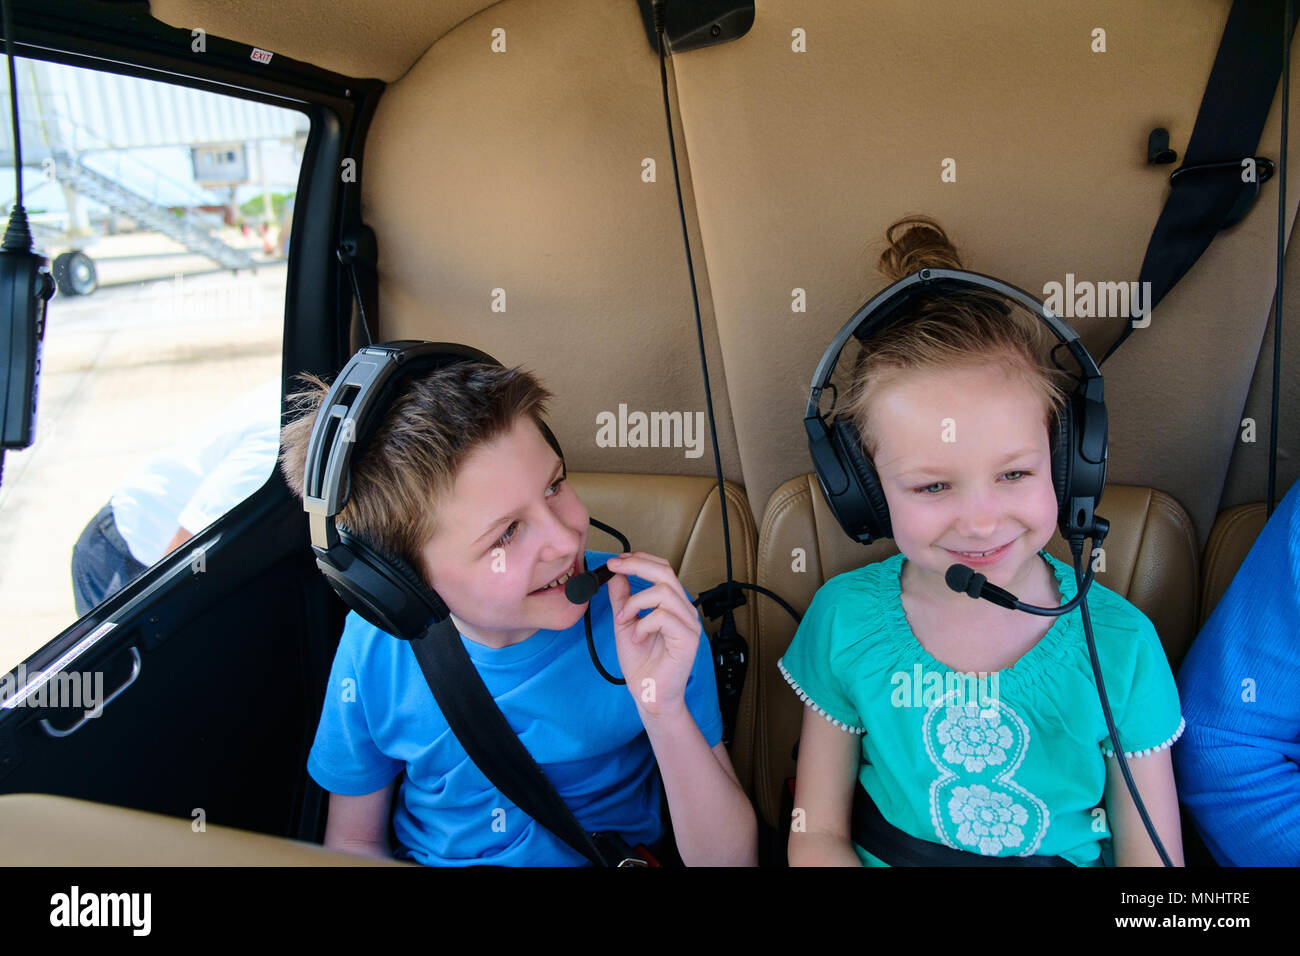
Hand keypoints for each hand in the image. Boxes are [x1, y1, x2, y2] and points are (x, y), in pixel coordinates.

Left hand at [605, 552, 701, 719]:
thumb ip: (622, 600)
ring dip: (636, 603)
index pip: (662, 569)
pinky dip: (643, 624)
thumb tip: (616, 574)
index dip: (640, 559)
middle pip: (666, 572)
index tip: (616, 560)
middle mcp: (684, 610)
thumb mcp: (624, 624)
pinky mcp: (688, 639)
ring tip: (624, 621)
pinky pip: (664, 617)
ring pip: (664, 592)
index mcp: (672, 604)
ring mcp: (689, 624)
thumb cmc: (641, 663)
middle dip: (637, 566)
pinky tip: (636, 638)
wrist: (649, 694)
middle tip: (615, 567)